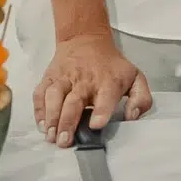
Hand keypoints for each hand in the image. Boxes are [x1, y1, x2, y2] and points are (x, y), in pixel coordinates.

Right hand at [35, 33, 152, 144]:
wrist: (86, 39)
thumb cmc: (111, 66)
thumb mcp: (135, 77)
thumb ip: (141, 98)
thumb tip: (132, 116)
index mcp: (108, 81)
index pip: (105, 96)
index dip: (101, 110)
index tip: (95, 125)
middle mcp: (84, 79)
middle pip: (74, 101)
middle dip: (68, 122)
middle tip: (65, 141)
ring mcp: (64, 78)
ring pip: (54, 96)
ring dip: (51, 117)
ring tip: (50, 136)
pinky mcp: (49, 77)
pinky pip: (40, 93)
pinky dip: (39, 109)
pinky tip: (42, 125)